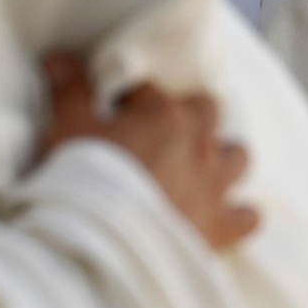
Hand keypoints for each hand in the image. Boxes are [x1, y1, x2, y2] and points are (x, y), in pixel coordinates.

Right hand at [38, 52, 259, 250]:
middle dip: (189, 116)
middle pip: (207, 111)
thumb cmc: (81, 181)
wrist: (103, 247)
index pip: (149, 88)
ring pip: (237, 157)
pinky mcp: (220, 228)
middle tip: (160, 134)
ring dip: (221, 158)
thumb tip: (60, 60)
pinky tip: (221, 220)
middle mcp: (198, 143)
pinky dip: (237, 216)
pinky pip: (248, 217)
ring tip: (197, 170)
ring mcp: (213, 185)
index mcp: (163, 115)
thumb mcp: (66, 131)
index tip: (115, 110)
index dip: (131, 98)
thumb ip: (69, 93)